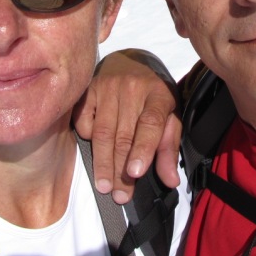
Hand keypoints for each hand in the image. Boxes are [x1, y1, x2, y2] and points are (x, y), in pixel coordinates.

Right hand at [74, 49, 181, 203]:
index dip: (143, 149)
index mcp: (158, 94)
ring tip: (105, 186)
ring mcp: (108, 87)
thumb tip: (171, 181)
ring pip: (103, 132)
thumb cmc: (151, 95)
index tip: (135, 172)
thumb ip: (169, 147)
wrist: (129, 59)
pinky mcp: (89, 89)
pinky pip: (84, 121)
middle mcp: (133, 88)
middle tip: (120, 195)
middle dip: (120, 169)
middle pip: (124, 135)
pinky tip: (95, 152)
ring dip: (102, 163)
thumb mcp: (169, 115)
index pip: (151, 123)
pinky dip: (87, 138)